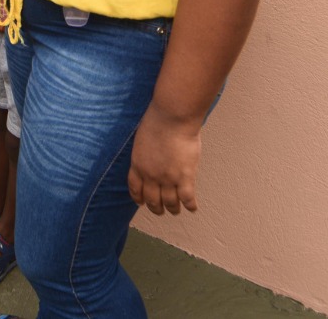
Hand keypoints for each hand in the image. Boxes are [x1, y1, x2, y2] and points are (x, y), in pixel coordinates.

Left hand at [127, 101, 201, 215]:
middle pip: (152, 200)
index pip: (135, 188)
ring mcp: (168, 179)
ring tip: (175, 210)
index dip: (138, 197)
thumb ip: (146, 152)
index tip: (141, 202)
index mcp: (138, 164)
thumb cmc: (158, 120)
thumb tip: (151, 156)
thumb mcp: (143, 139)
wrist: (172, 117)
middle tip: (160, 211)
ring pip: (170, 203)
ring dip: (173, 209)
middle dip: (155, 208)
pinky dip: (190, 206)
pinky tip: (193, 208)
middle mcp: (151, 176)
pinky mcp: (185, 177)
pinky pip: (187, 198)